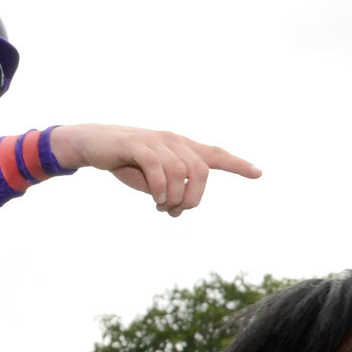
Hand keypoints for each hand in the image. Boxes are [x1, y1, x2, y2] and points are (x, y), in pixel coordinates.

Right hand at [48, 124, 259, 216]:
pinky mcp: (138, 144)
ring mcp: (156, 141)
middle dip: (194, 197)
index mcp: (180, 148)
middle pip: (202, 170)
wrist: (93, 144)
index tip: (258, 173)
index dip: (237, 164)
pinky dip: (161, 189)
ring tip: (161, 205)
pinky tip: (155, 199)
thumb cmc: (125, 162)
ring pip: (182, 172)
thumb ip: (169, 191)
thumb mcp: (151, 180)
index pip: (214, 154)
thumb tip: (178, 209)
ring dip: (174, 197)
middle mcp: (173, 141)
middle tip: (176, 210)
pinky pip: (159, 169)